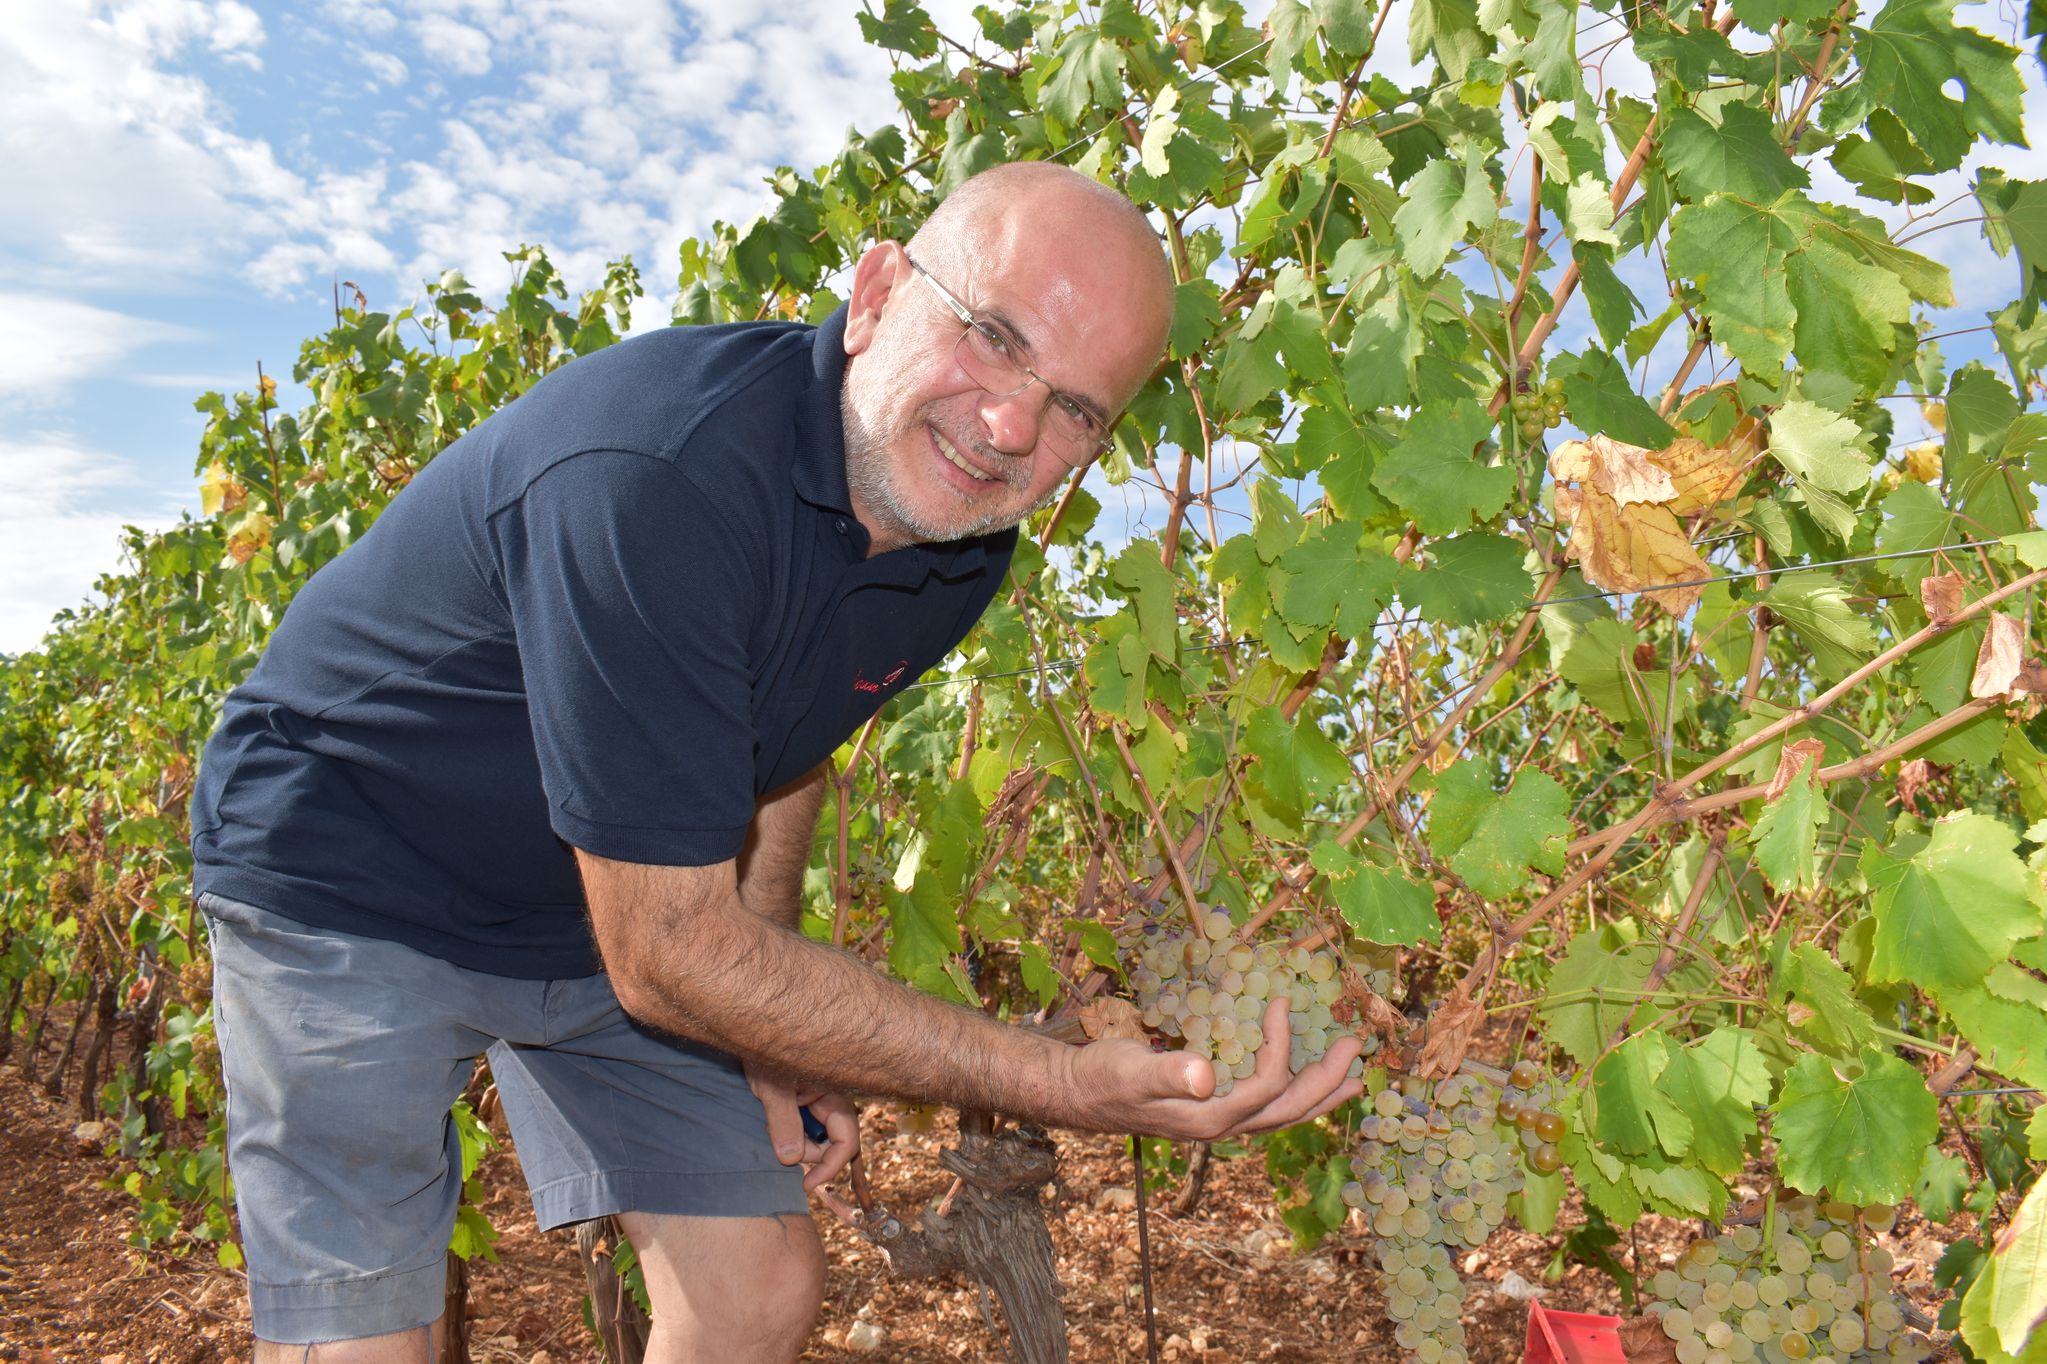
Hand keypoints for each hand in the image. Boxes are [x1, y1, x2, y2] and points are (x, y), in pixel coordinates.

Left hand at [745, 1062, 860, 1191]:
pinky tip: (777, 1115)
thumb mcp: (772, 1088)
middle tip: (778, 1141)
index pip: (846, 1143)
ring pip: (817, 1139)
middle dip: (806, 1151)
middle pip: (831, 1145)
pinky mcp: (809, 1104)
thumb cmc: (766, 1053)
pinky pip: (806, 1129)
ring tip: (773, 1116)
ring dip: (795, 1139)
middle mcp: (834, 1102)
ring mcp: (822, 1104)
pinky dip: (793, 1131)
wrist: (756, 1035)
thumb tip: (790, 1159)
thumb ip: (782, 1120)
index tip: (806, 1185)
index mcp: (836, 1097)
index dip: (829, 1168)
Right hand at [1067, 996, 1363, 1140]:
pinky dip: (1291, 1089)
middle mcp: (1223, 1125)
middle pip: (1290, 1109)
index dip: (1281, 1045)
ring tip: (1350, 1074)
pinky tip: (1300, 1073)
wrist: (1079, 1091)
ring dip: (1319, 1092)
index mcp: (1210, 1118)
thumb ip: (1168, 1072)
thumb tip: (1205, 1073)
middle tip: (1356, 1046)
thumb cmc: (1103, 1077)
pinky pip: (1265, 1104)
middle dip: (1328, 1080)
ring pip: (1283, 1113)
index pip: (1266, 1084)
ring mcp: (1219, 1120)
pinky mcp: (1212, 1108)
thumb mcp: (1131, 1069)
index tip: (1280, 1003)